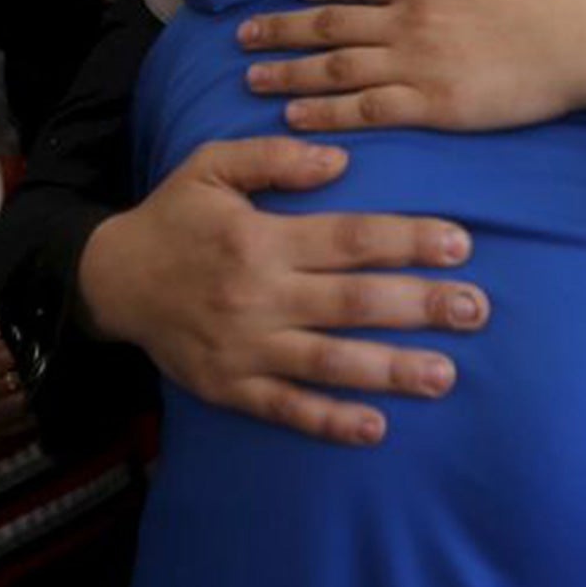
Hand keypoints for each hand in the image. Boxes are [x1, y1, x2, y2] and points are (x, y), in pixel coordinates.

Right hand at [80, 136, 487, 445]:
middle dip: (420, 307)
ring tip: (445, 375)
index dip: (407, 241)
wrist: (110, 280)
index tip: (460, 244)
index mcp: (261, 238)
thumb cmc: (175, 217)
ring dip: (390, 370)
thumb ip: (273, 158)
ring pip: (328, 361)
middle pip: (353, 303)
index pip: (349, 239)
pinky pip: (285, 408)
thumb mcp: (211, 166)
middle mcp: (257, 295)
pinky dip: (328, 421)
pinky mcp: (229, 387)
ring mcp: (244, 347)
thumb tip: (339, 161)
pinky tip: (374, 428)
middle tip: (475, 310)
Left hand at [238, 0, 585, 132]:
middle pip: (330, 23)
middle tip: (242, 37)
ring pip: (335, 68)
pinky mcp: (434, 105)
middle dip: (281, 30)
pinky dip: (324, 113)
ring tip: (251, 78)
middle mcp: (410, 15)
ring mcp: (418, 62)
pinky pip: (366, 110)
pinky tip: (293, 117)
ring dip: (288, 73)